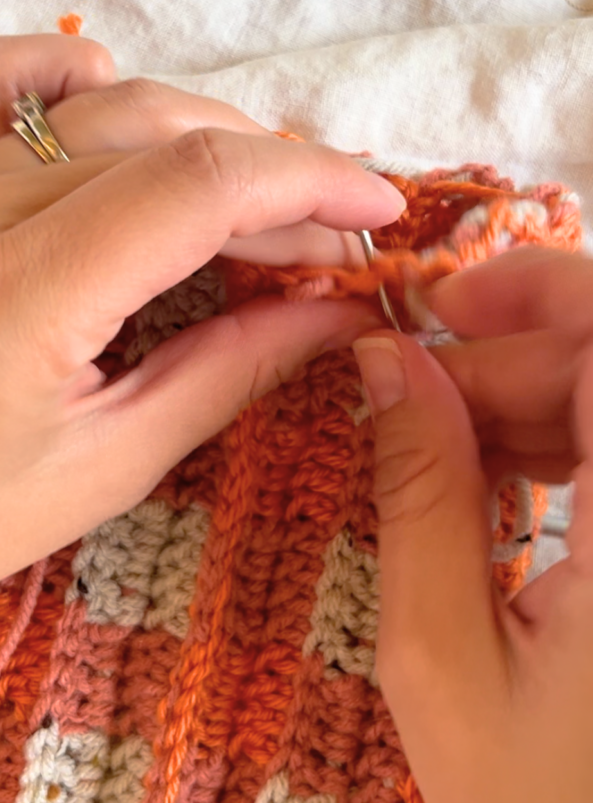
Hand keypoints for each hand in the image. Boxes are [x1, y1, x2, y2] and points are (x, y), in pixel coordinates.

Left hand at [0, 34, 404, 644]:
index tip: (380, 209)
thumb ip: (232, 368)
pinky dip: (89, 83)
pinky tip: (133, 119)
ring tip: (262, 204)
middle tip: (333, 243)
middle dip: (275, 177)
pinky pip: (6, 84)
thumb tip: (338, 314)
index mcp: (18, 298)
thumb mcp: (110, 464)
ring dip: (208, 137)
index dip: (309, 180)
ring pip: (107, 104)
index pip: (195, 185)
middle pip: (166, 137)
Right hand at [353, 246, 592, 802]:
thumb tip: (383, 361)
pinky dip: (562, 442)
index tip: (439, 306)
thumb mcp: (443, 656)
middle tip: (412, 402)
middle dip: (509, 363)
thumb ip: (418, 494)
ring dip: (529, 402)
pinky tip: (500, 482)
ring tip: (444, 453)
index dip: (537, 290)